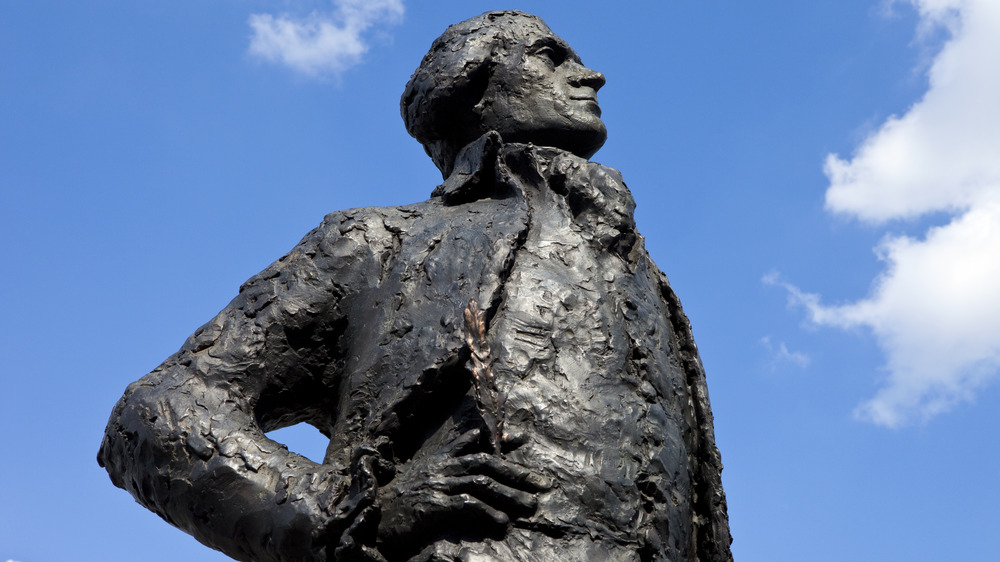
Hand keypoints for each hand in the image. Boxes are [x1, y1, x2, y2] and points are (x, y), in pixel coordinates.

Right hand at [375, 430, 548, 556]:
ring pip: (481, 484)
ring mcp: (437, 484)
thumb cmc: (400, 498)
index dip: (501, 440)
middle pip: (486, 463)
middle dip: (517, 472)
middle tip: (542, 483)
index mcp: (440, 459)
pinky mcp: (432, 505)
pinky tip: (502, 523)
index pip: (475, 444)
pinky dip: (488, 513)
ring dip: (509, 495)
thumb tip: (475, 439)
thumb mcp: (425, 473)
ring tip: (531, 506)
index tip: (527, 438)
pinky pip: (466, 505)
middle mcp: (441, 467)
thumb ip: (450, 458)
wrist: (372, 516)